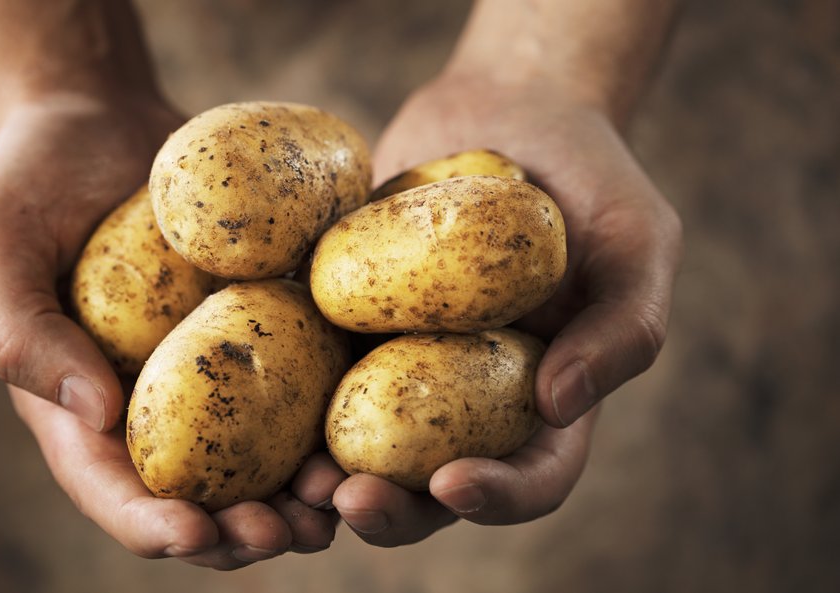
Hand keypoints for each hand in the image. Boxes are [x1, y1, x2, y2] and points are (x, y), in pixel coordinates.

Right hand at [0, 93, 338, 566]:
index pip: (112, 487)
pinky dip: (334, 416)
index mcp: (82, 405)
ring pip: (264, 457)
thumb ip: (23, 331)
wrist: (107, 119)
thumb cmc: (35, 178)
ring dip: (301, 494)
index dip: (151, 525)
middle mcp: (157, 402)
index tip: (193, 534)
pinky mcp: (265, 327)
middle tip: (288, 535)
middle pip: (201, 493)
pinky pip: (303, 382)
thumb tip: (94, 416)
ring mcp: (217, 370)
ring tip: (339, 502)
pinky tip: (368, 426)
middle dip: (242, 531)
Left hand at [293, 73, 681, 544]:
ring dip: (327, 475)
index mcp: (544, 395)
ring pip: (362, 442)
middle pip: (432, 484)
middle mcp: (469, 394)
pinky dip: (285, 393)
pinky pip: (314, 364)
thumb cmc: (590, 177)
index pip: (532, 474)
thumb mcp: (638, 243)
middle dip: (393, 509)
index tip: (454, 484)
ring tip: (296, 479)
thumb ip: (623, 327)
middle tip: (349, 500)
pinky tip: (257, 392)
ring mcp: (402, 360)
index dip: (498, 497)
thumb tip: (558, 405)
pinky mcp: (350, 318)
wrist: (508, 109)